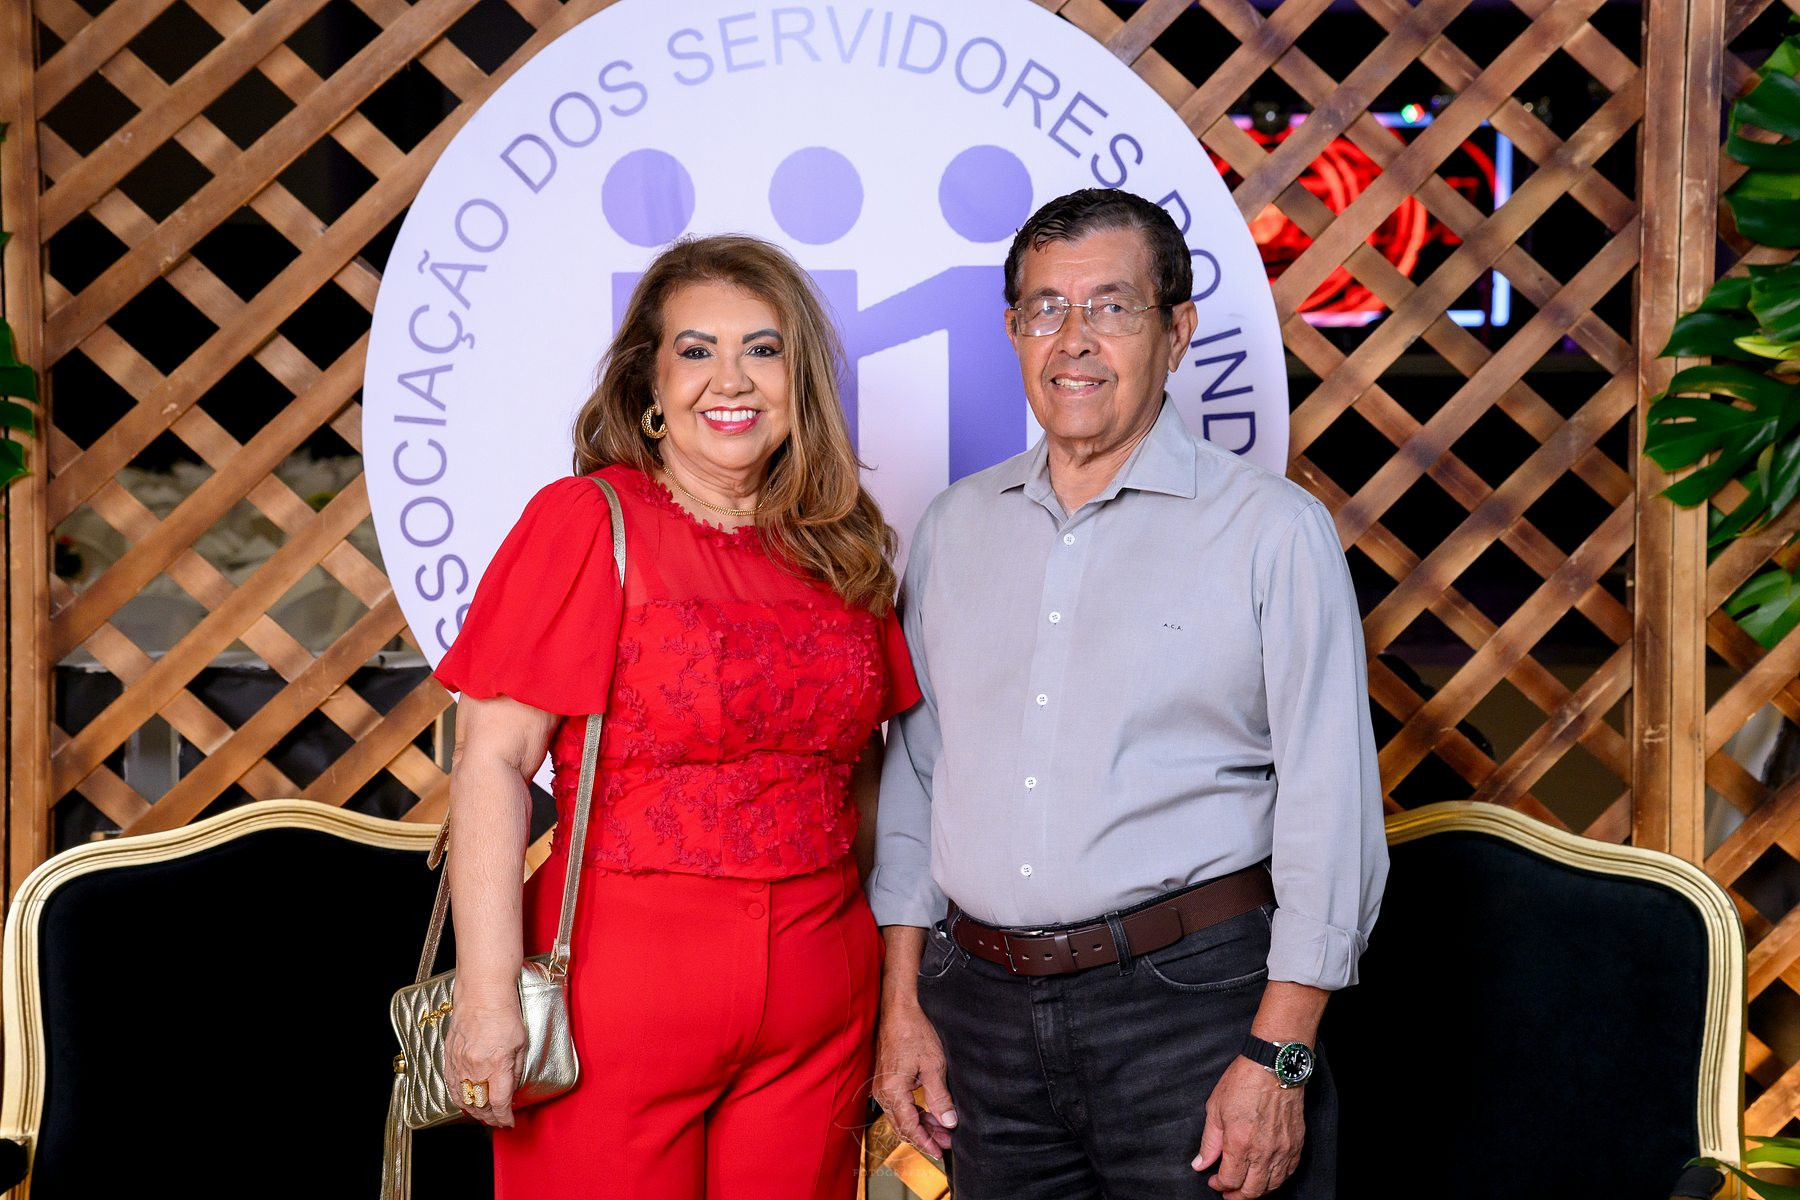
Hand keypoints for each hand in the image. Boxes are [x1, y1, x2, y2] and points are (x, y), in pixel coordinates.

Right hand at [442, 981, 525, 1128]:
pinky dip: (458, 1097)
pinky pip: (451, 1084)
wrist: (482, 993)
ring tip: (482, 1115)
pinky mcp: (449, 1056)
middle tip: (497, 1120)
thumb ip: (515, 1069)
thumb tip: (511, 1087)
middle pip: (480, 1104)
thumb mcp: (521, 1043)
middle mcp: (475, 1067)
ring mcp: (459, 1062)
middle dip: (490, 1117)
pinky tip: (464, 1101)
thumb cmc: (504, 1013)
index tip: (509, 1122)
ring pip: (463, 1098)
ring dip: (473, 1111)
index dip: (504, 1117)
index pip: (500, 1102)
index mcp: (496, 1064)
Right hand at [871, 997, 956, 1155]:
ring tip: (942, 1128)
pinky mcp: (884, 1078)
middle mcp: (882, 1092)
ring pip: (900, 1115)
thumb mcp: (933, 1066)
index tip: (940, 1152)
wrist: (897, 1009)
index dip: (926, 1142)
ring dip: (920, 1124)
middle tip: (946, 1142)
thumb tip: (948, 1122)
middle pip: (903, 1125)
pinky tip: (928, 1112)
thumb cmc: (914, 1032)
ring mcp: (881, 1085)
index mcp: (893, 1092)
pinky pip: (897, 1103)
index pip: (909, 1128)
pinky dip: (913, 1110)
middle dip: (925, 1136)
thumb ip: (940, 1098)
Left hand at [1191, 1056, 1305, 1197]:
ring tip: (1246, 1186)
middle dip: (1237, 1196)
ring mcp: (1283, 1149)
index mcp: (1240, 1143)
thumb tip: (1200, 1163)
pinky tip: (1267, 1176)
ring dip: (1257, 1190)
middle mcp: (1263, 1151)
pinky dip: (1276, 1179)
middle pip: (1252, 1190)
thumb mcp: (1215, 1109)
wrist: (1273, 1066)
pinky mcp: (1296, 1144)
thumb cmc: (1244, 1081)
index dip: (1219, 1185)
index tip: (1213, 1180)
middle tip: (1228, 1192)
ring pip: (1272, 1185)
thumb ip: (1209, 1142)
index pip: (1230, 1180)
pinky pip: (1288, 1172)